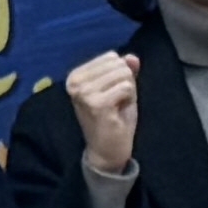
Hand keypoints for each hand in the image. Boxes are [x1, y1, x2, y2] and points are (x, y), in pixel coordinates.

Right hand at [64, 49, 139, 174]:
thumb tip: (132, 57)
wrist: (106, 150)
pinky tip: (117, 113)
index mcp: (75, 75)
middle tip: (115, 102)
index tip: (110, 94)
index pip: (110, 57)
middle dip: (124, 82)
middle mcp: (75, 82)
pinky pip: (127, 87)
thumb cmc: (112, 118)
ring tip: (116, 108)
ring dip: (127, 92)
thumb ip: (125, 70)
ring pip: (124, 74)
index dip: (119, 75)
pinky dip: (129, 100)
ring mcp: (84, 92)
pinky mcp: (97, 104)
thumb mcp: (119, 88)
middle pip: (118, 64)